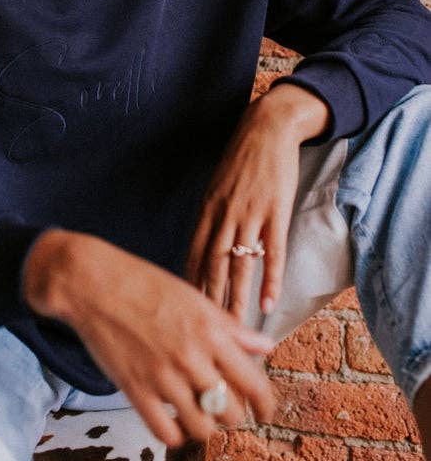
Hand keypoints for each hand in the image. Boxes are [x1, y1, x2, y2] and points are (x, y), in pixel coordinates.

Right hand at [24, 230, 274, 447]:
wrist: (94, 282)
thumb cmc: (144, 283)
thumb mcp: (194, 297)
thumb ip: (231, 326)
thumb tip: (265, 346)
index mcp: (210, 330)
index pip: (254, 384)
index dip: (266, 404)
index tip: (265, 410)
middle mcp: (190, 357)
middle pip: (231, 412)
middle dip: (233, 413)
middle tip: (224, 405)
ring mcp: (162, 376)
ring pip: (202, 428)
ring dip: (205, 425)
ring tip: (199, 412)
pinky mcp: (135, 390)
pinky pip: (166, 433)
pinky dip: (175, 434)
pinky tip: (174, 420)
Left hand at [185, 84, 329, 320]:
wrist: (268, 128)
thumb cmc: (243, 158)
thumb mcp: (218, 184)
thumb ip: (212, 215)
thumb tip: (206, 245)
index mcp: (208, 208)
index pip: (195, 254)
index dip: (190, 283)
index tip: (184, 310)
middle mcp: (224, 214)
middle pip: (214, 265)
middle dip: (208, 300)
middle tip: (205, 332)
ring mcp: (250, 214)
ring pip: (240, 265)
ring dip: (237, 298)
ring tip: (235, 328)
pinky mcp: (276, 212)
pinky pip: (272, 253)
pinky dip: (269, 279)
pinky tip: (267, 303)